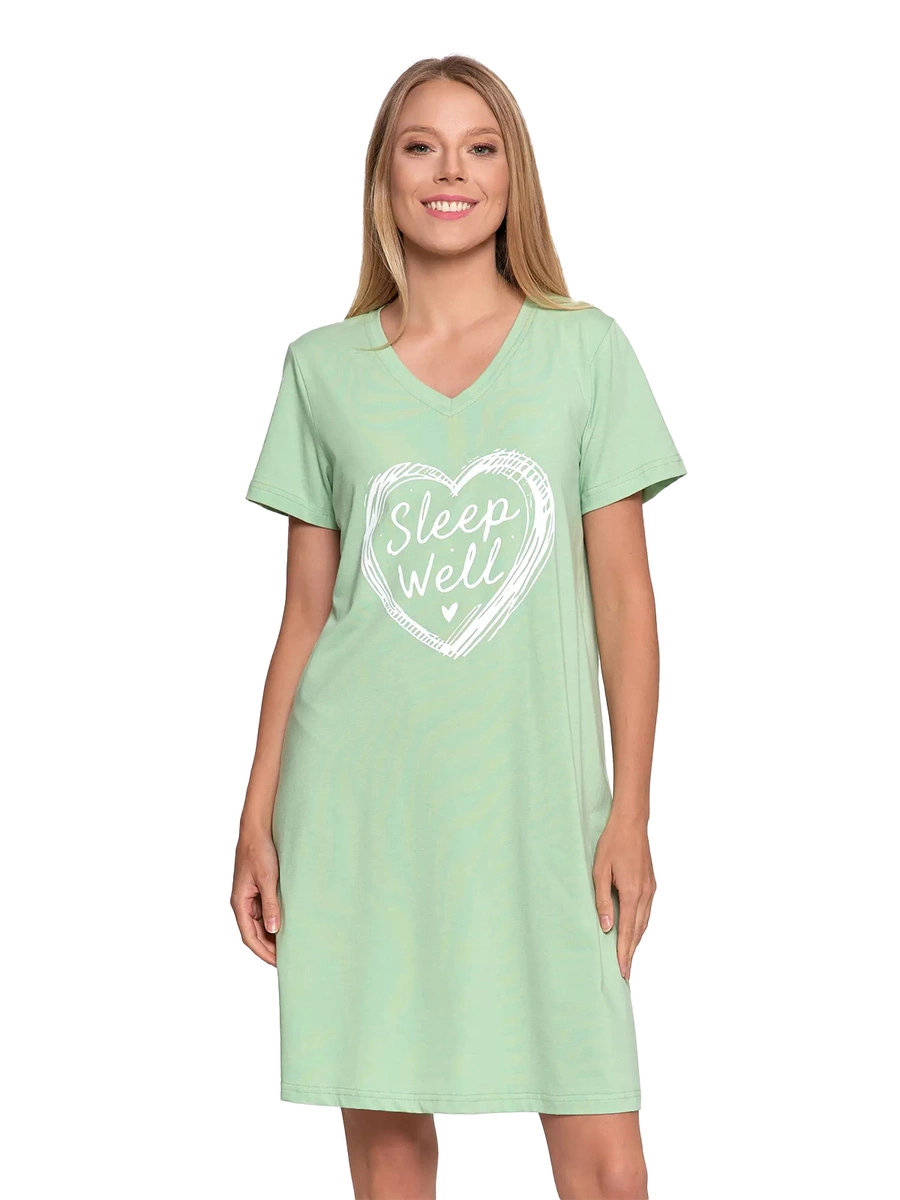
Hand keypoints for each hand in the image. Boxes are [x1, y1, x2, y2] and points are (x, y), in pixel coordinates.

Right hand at [231, 830, 280, 966]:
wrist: (257, 829)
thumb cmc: (259, 851)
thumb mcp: (267, 879)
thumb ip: (270, 904)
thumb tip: (274, 930)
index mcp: (240, 903)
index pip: (249, 937)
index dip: (263, 952)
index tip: (279, 963)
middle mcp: (242, 903)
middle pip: (255, 933)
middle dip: (269, 948)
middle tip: (289, 958)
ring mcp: (249, 897)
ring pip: (260, 924)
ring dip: (272, 936)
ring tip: (291, 946)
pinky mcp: (258, 889)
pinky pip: (265, 912)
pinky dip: (275, 921)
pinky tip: (288, 925)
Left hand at [592, 813, 655, 980]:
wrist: (631, 823)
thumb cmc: (612, 844)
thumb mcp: (599, 871)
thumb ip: (602, 900)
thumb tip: (606, 927)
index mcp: (632, 892)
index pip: (627, 930)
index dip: (624, 952)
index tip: (622, 970)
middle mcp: (645, 894)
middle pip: (639, 931)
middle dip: (631, 952)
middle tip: (625, 973)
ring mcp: (650, 889)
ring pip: (644, 922)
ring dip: (637, 941)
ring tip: (628, 957)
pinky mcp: (651, 884)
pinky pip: (646, 912)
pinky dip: (640, 926)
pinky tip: (635, 932)